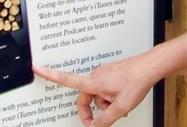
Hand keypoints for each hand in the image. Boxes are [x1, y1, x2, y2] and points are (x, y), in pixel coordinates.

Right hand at [33, 56, 158, 126]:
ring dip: (106, 102)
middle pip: (85, 97)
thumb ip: (105, 119)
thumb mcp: (120, 107)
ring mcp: (104, 73)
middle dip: (93, 110)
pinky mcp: (112, 72)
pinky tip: (123, 97)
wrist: (150, 66)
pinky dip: (111, 95)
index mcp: (94, 82)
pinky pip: (106, 88)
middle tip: (101, 120)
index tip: (36, 67)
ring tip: (121, 103)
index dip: (49, 74)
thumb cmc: (136, 80)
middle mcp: (96, 75)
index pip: (66, 79)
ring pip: (98, 94)